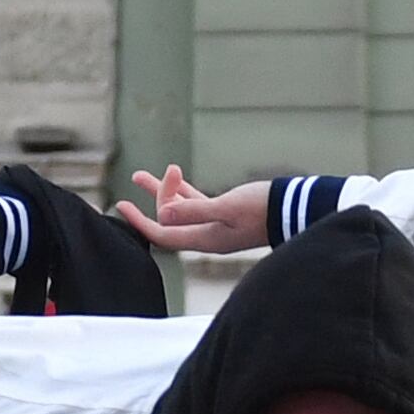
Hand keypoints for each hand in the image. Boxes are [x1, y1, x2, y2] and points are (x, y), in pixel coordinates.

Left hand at [116, 166, 267, 254]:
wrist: (293, 208)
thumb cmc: (263, 208)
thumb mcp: (227, 207)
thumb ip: (195, 211)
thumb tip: (163, 216)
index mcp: (204, 239)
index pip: (162, 235)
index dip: (139, 222)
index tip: (120, 206)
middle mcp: (206, 236)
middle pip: (169, 220)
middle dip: (155, 196)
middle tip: (151, 173)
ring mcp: (215, 225)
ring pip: (180, 210)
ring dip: (162, 192)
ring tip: (140, 175)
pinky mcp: (225, 214)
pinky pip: (196, 203)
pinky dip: (183, 191)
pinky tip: (175, 176)